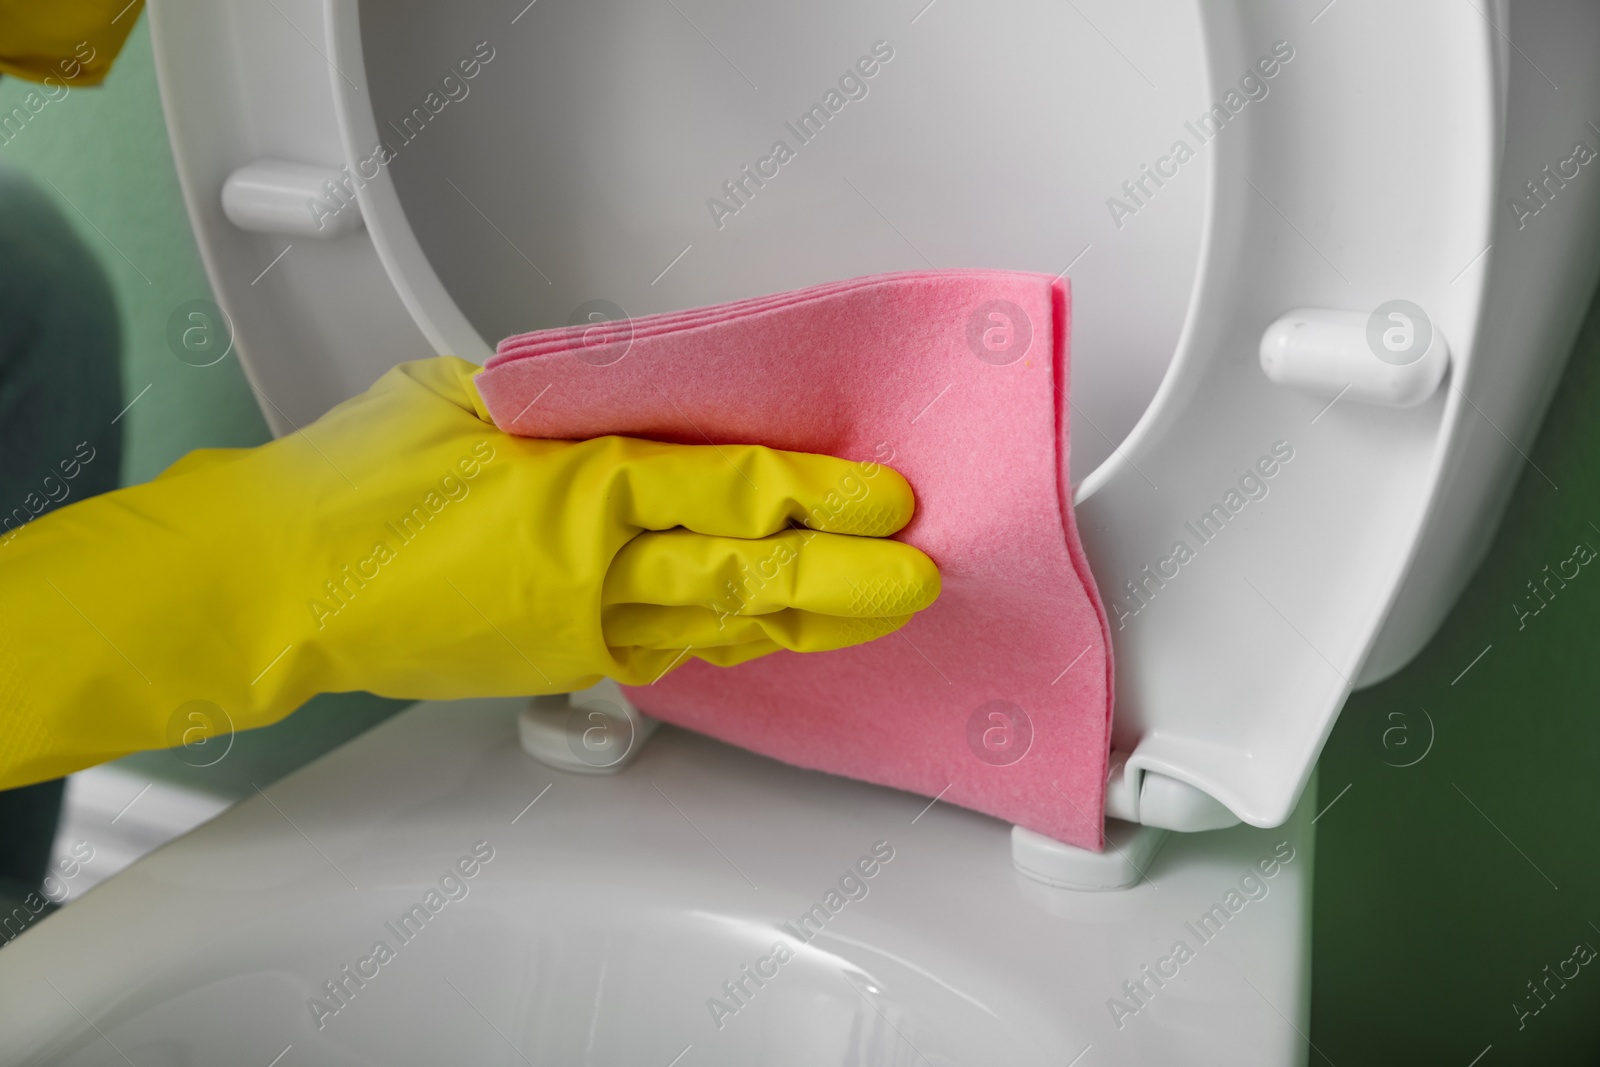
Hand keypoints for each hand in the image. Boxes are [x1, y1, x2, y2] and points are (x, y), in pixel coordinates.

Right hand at [0, 358, 938, 787]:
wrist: (277, 587)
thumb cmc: (354, 483)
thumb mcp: (464, 397)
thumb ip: (565, 400)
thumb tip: (635, 396)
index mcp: (578, 483)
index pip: (735, 488)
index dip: (822, 495)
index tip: (884, 494)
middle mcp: (595, 564)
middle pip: (754, 574)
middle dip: (849, 578)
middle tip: (922, 574)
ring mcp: (583, 627)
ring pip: (726, 627)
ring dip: (811, 621)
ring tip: (878, 614)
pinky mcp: (564, 663)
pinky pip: (672, 649)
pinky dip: (736, 641)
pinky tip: (779, 636)